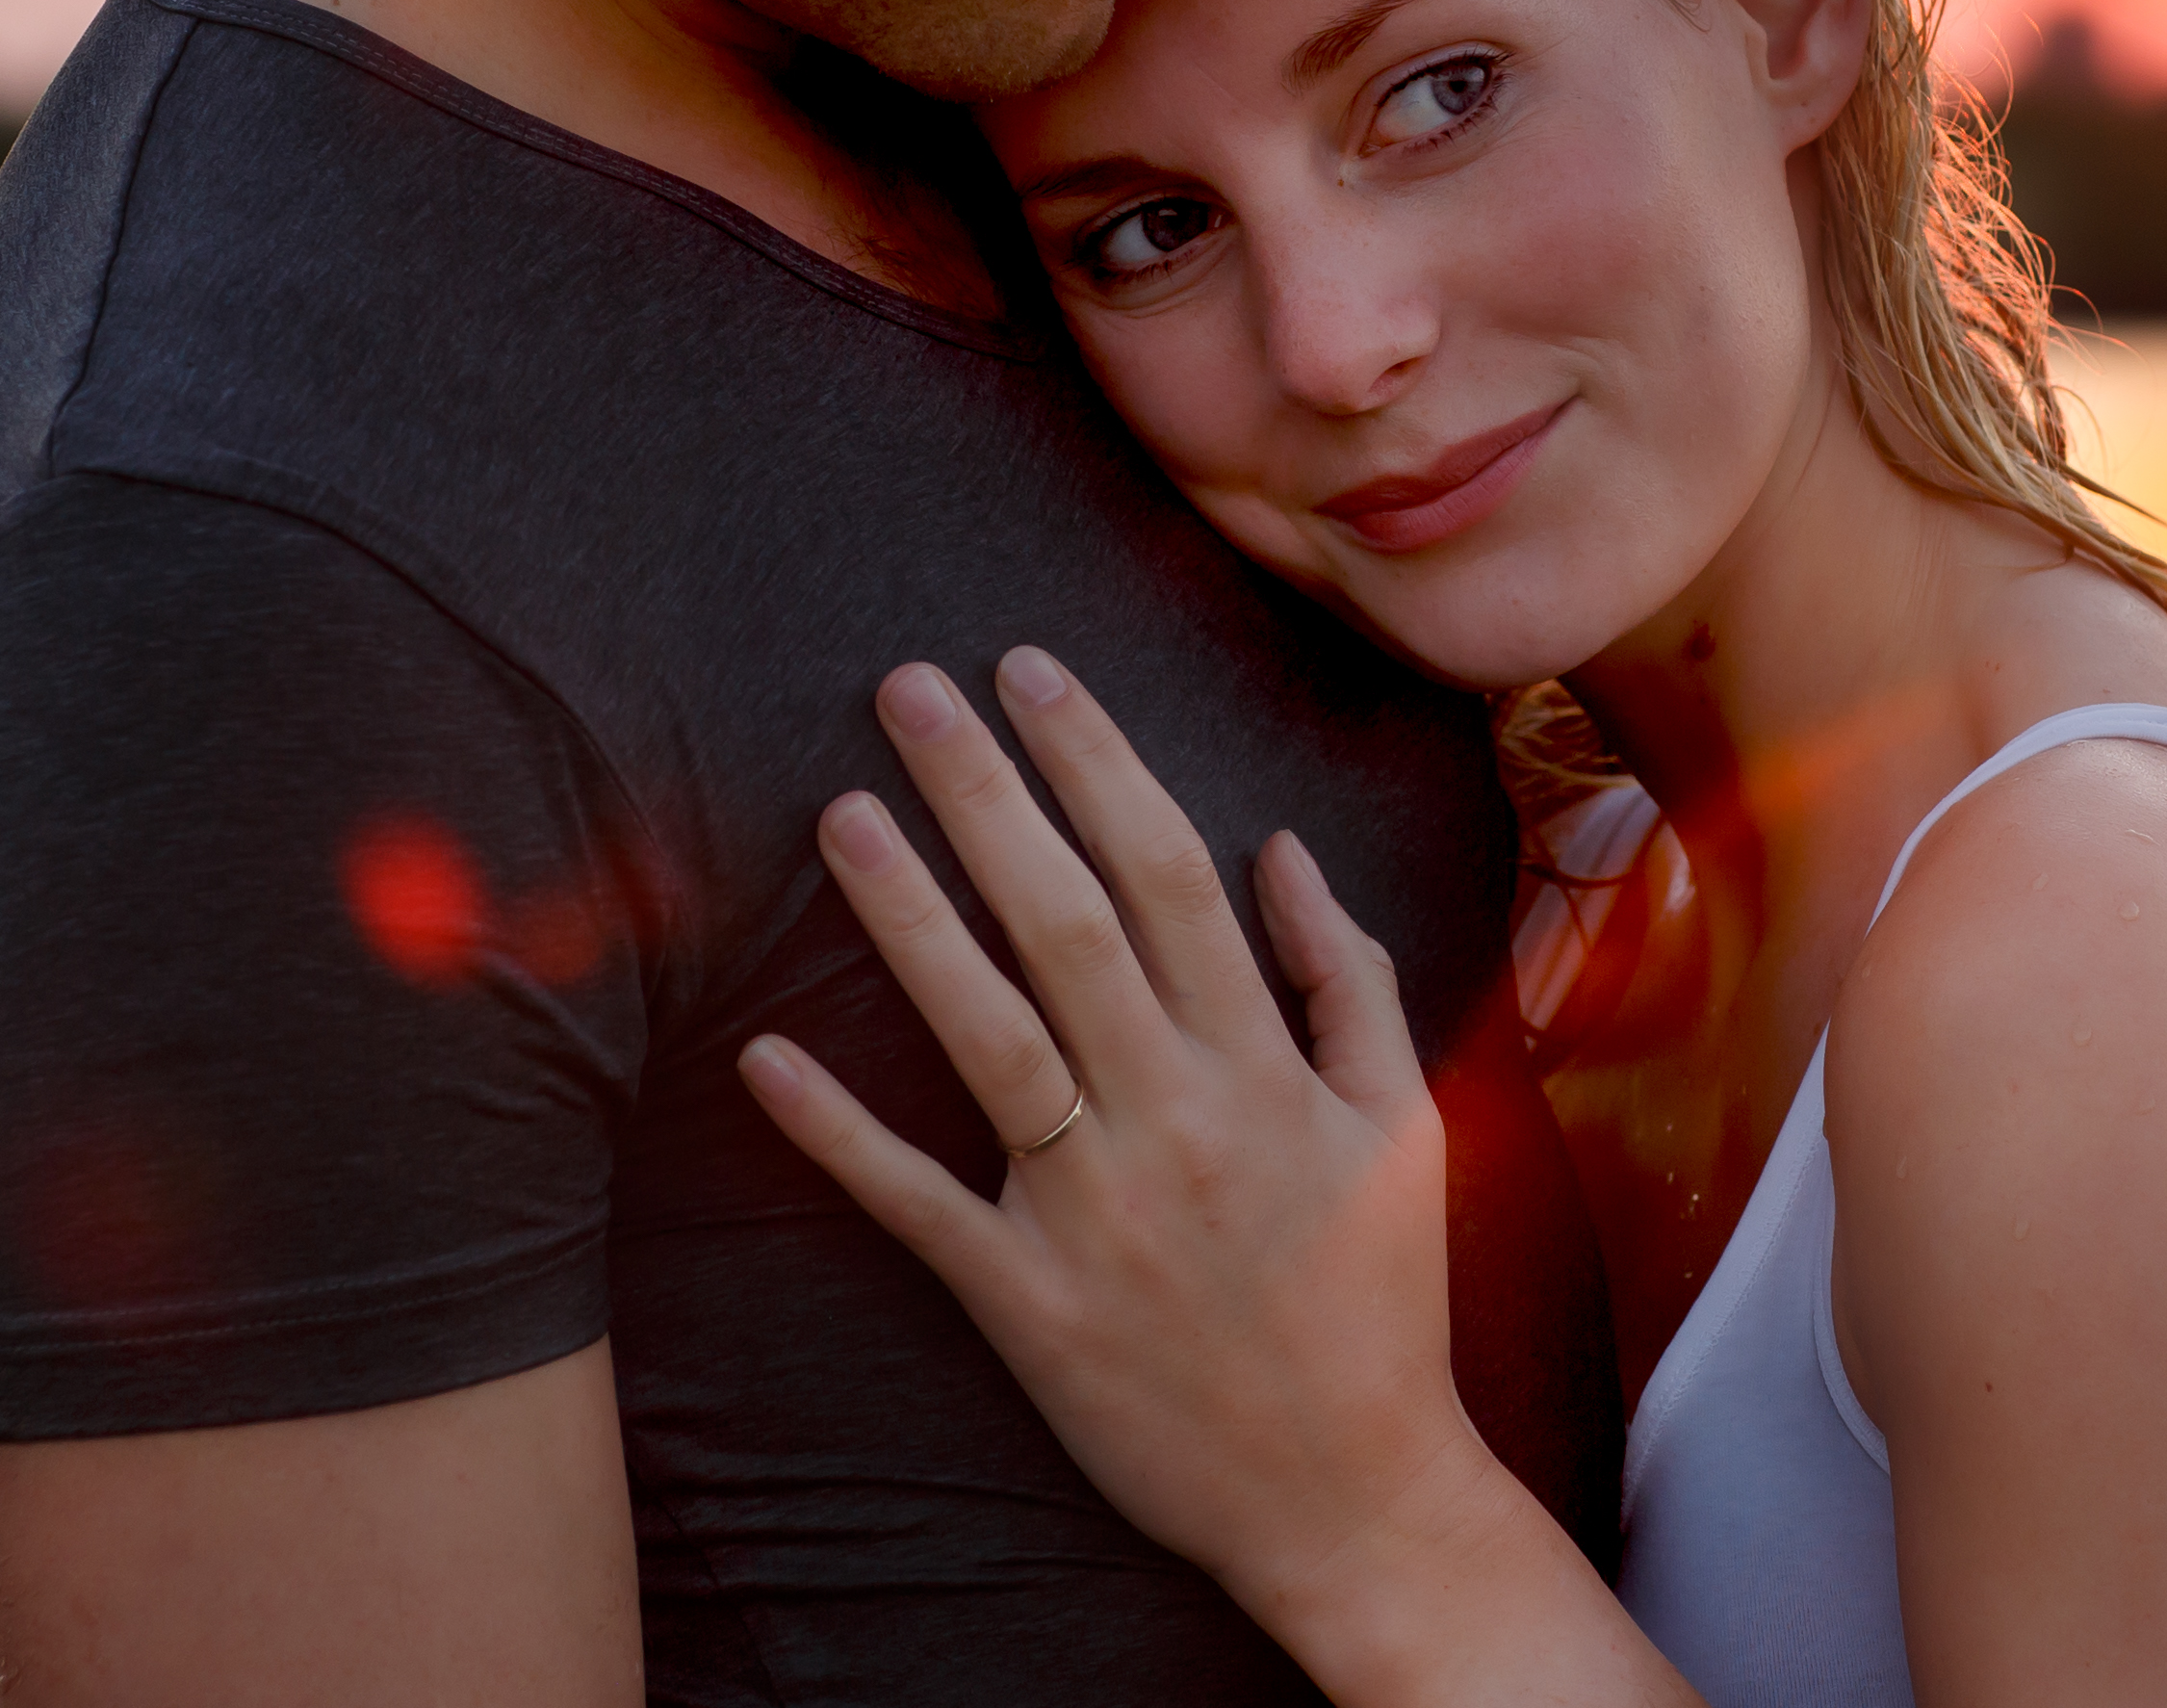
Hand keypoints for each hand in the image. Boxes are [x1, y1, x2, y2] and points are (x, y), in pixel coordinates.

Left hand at [736, 647, 1533, 1684]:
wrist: (1351, 1493)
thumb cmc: (1378, 1299)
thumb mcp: (1402, 1123)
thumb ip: (1345, 979)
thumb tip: (1281, 849)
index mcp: (1266, 1068)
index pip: (1169, 873)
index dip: (1095, 762)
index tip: (1032, 673)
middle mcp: (1176, 1120)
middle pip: (1067, 923)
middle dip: (986, 793)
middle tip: (907, 688)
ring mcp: (1094, 1213)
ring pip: (989, 1036)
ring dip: (910, 920)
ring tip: (842, 813)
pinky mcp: (1027, 1304)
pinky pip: (918, 1205)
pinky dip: (840, 1134)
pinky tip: (765, 1055)